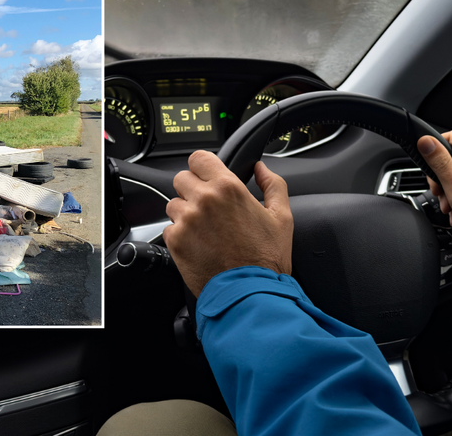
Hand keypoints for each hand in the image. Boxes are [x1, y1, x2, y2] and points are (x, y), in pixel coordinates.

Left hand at [163, 151, 293, 296]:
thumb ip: (273, 185)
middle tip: (208, 206)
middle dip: (193, 189)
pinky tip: (199, 245)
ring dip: (185, 212)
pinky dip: (180, 234)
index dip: (202, 167)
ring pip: (173, 203)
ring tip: (205, 229)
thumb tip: (261, 168)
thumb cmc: (267, 259)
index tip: (207, 176)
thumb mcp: (282, 217)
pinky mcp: (175, 241)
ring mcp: (186, 220)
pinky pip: (169, 228)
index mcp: (228, 187)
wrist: (250, 293)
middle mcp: (204, 200)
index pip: (199, 158)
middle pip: (182, 178)